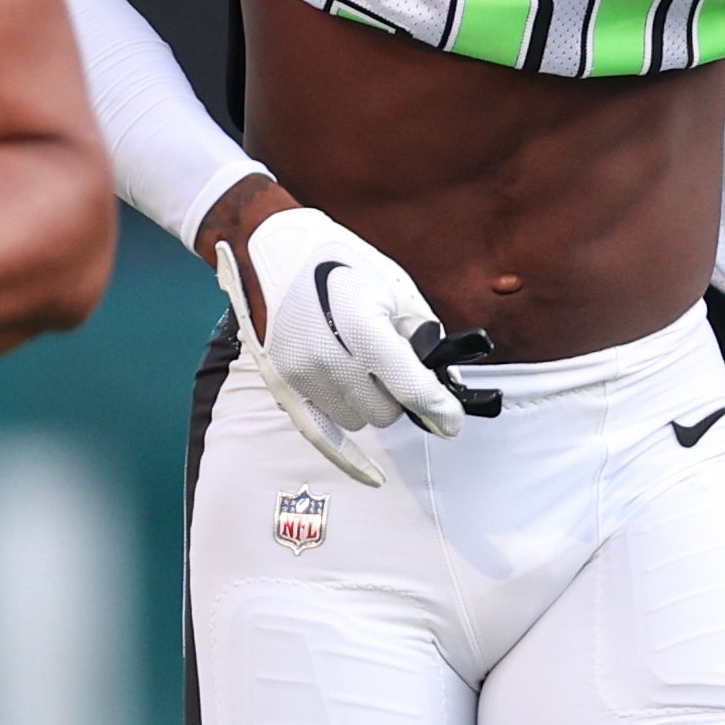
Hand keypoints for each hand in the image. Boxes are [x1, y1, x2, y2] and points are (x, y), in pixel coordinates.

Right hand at [211, 206, 465, 488]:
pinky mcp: (280, 386)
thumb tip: (447, 381)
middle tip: (398, 368)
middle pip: (385, 411)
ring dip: (372, 405)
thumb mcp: (392, 284)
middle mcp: (325, 355)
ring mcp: (297, 374)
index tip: (453, 420)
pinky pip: (320, 438)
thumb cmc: (338, 260)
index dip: (439, 407)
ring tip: (364, 368)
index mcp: (357, 323)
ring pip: (358, 422)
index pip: (409, 385)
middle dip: (401, 395)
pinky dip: (350, 459)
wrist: (270, 247)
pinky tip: (373, 476)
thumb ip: (423, 332)